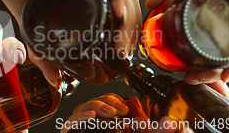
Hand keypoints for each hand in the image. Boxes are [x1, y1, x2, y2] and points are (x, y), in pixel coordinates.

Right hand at [0, 0, 141, 85]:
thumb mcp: (31, 28)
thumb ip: (43, 52)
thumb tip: (53, 78)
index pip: (117, 12)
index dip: (124, 33)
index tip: (120, 53)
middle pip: (126, 4)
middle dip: (131, 30)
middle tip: (124, 52)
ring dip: (130, 17)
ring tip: (123, 40)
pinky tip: (120, 14)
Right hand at [62, 94, 194, 132]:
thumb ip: (151, 129)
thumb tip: (159, 116)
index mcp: (108, 123)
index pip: (106, 102)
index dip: (112, 99)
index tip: (124, 107)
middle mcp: (93, 125)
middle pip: (92, 103)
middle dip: (105, 101)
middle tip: (118, 110)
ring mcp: (81, 130)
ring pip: (81, 109)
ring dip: (95, 106)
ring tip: (109, 113)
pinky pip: (69, 123)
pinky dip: (79, 117)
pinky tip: (90, 117)